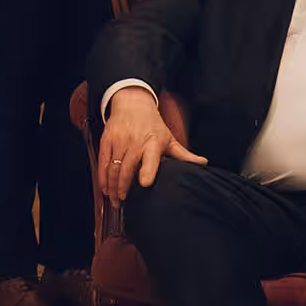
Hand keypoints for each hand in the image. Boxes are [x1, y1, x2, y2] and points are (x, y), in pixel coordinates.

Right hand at [101, 87, 207, 202]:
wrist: (133, 104)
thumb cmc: (152, 124)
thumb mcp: (169, 138)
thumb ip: (184, 155)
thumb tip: (203, 163)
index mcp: (153, 143)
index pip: (151, 158)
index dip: (147, 171)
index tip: (145, 183)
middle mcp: (135, 142)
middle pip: (127, 168)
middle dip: (123, 187)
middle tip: (122, 202)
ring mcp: (120, 141)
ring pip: (113, 168)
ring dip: (112, 186)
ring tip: (115, 200)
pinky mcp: (107, 141)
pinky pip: (103, 162)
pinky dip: (102, 177)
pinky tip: (105, 187)